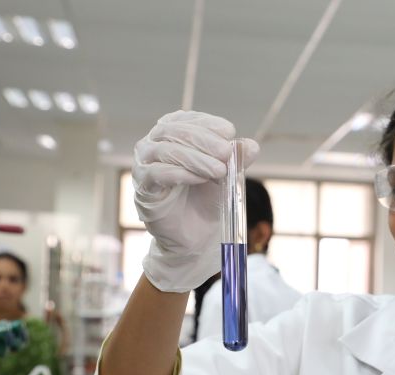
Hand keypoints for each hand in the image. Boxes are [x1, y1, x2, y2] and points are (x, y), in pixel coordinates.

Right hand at [132, 110, 258, 291]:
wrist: (197, 235)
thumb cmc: (207, 200)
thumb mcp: (226, 175)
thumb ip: (237, 159)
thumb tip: (252, 145)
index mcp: (171, 136)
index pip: (184, 119)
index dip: (206, 123)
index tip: (229, 132)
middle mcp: (152, 146)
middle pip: (173, 131)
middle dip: (203, 140)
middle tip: (226, 152)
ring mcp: (144, 166)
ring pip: (165, 150)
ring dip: (196, 158)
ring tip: (219, 170)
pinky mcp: (143, 189)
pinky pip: (157, 174)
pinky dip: (181, 173)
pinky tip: (200, 179)